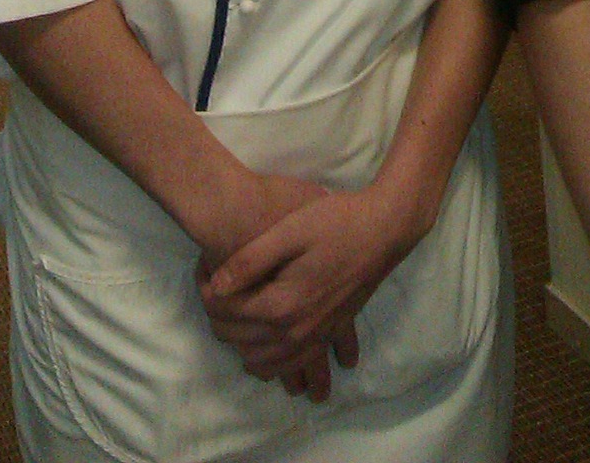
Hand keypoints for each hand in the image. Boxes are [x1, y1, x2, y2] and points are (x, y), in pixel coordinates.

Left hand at [197, 170, 343, 389]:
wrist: (384, 229)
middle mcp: (295, 332)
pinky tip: (263, 348)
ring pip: (260, 362)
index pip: (225, 312)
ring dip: (239, 341)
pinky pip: (289, 367)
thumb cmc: (337, 222)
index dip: (206, 288)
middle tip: (212, 283)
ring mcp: (314, 338)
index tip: (204, 265)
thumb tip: (214, 287)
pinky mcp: (327, 335)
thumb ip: (249, 260)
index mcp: (281, 305)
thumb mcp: (289, 230)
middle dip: (217, 314)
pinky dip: (270, 364)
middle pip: (237, 338)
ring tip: (232, 311)